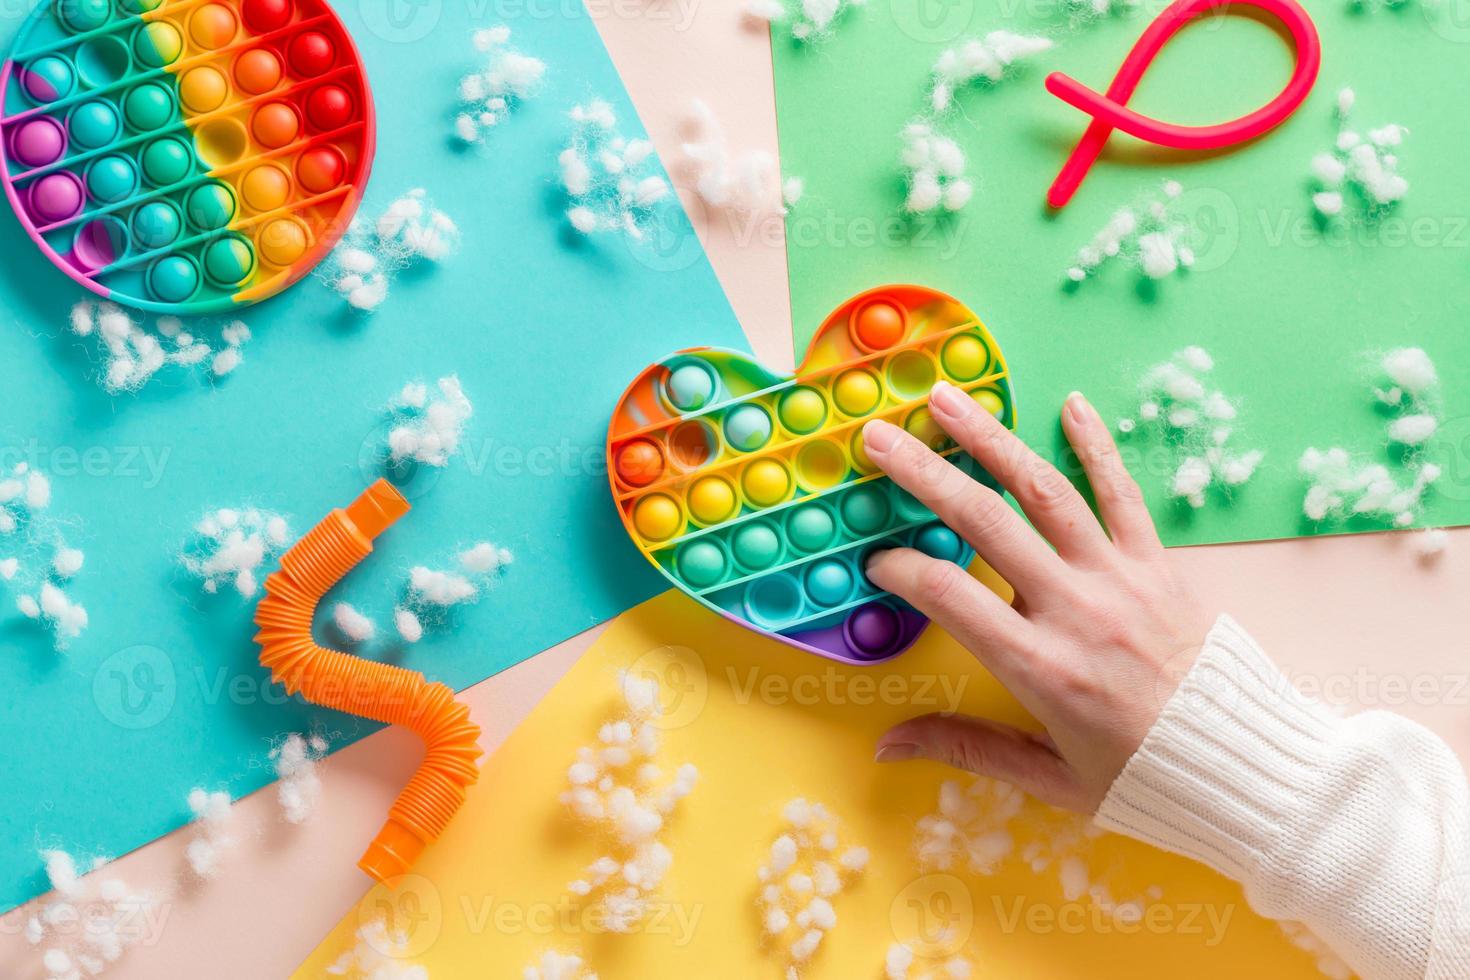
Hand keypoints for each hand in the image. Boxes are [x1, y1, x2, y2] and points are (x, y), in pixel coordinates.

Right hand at [862, 382, 1214, 812]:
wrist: (1244, 765)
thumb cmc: (1144, 778)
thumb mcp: (1048, 778)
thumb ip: (965, 747)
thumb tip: (886, 745)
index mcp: (1039, 666)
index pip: (948, 594)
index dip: (901, 568)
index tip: (878, 561)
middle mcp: (1075, 609)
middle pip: (985, 522)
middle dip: (924, 473)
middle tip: (879, 438)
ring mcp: (1119, 578)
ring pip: (1045, 491)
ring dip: (991, 440)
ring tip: (948, 400)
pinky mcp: (1157, 565)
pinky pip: (1123, 493)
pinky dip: (1097, 445)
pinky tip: (1070, 404)